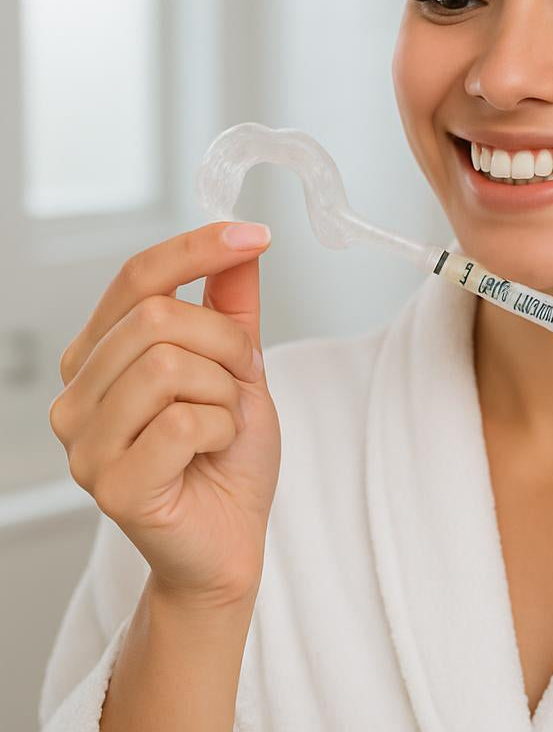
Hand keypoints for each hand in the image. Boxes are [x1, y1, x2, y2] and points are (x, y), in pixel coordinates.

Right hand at [49, 221, 280, 608]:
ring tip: (222, 422)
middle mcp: (77, 393)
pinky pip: (183, 420)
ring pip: (169, 365)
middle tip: (239, 383)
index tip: (257, 233)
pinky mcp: (108, 484)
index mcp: (99, 354)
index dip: (198, 248)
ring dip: (224, 391)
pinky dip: (222, 428)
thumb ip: (232, 305)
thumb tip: (243, 238)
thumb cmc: (226, 453)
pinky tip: (213, 451)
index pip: (138, 277)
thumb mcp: (238, 365)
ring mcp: (83, 442)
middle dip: (226, 343)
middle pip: (159, 317)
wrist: (230, 537)